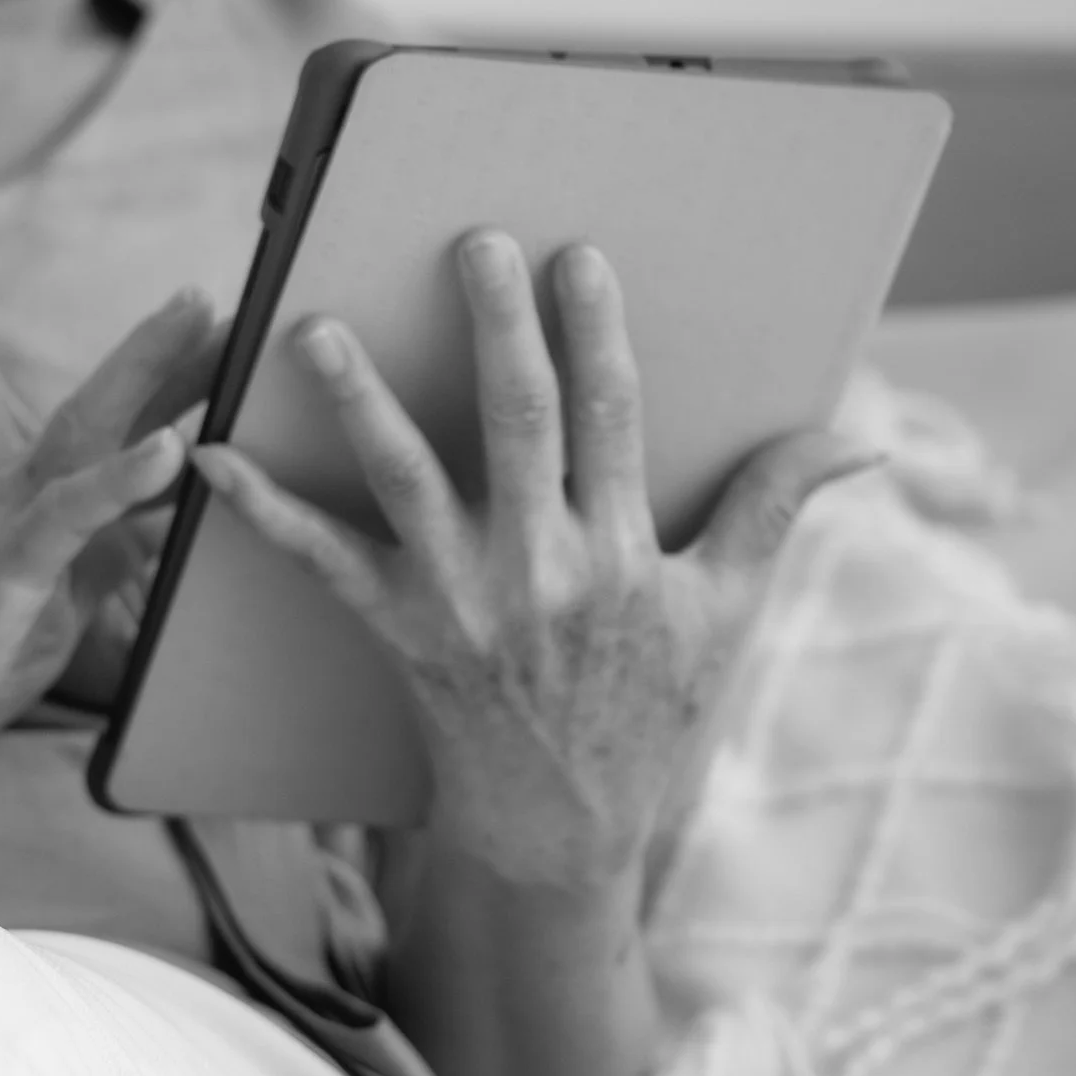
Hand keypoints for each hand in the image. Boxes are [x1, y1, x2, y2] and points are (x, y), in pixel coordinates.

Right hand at [0, 290, 221, 787]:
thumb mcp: (52, 611)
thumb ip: (101, 563)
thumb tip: (156, 528)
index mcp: (30, 510)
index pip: (104, 430)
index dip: (164, 378)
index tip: (223, 330)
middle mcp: (14, 502)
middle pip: (97, 409)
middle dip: (163, 352)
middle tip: (222, 298)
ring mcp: (0, 532)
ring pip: (79, 436)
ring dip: (143, 376)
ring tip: (201, 324)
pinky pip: (61, 521)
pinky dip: (116, 480)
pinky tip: (168, 449)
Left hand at [190, 231, 879, 890]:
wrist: (559, 831)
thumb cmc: (646, 711)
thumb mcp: (724, 614)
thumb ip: (773, 507)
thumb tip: (864, 433)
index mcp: (624, 551)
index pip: (614, 417)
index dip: (598, 331)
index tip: (579, 254)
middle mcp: (542, 567)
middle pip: (518, 423)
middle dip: (496, 329)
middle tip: (473, 244)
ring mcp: (463, 599)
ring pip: (405, 479)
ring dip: (358, 400)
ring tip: (314, 328)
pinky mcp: (396, 630)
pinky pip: (319, 561)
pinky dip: (262, 509)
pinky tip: (211, 455)